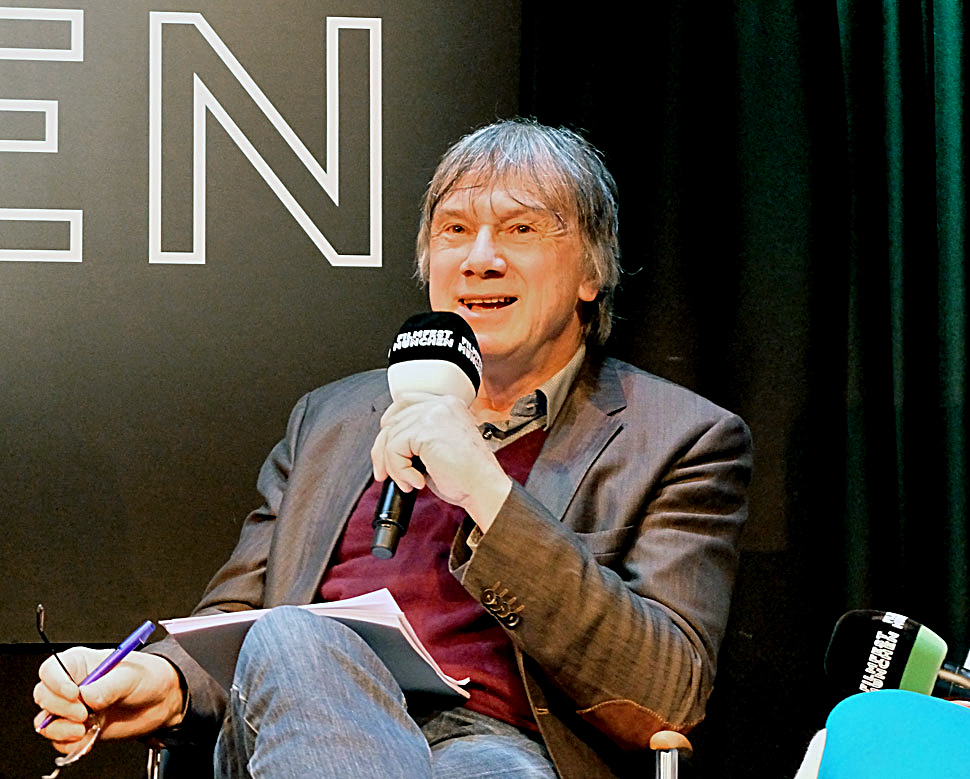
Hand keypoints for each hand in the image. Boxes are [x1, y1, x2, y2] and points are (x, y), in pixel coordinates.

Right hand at [34, 648, 183, 753]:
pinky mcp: (78, 729)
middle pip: (44, 696)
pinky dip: (70, 744)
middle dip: (60, 709)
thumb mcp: (131, 676)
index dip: (56, 682)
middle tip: (83, 713)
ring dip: (60, 730)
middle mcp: (72, 685)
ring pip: (46, 722)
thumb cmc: (148, 677)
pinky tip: (88, 737)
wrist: (162, 701)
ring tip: (84, 728)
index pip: (51, 669)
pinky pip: (59, 740)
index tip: (74, 694)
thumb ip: (109, 686)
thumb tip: (88, 696)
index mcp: (81, 663)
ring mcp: (73, 709)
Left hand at [371, 392, 511, 529]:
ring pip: (391, 437)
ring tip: (409, 481)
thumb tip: (387, 443)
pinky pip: (394, 449)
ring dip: (394, 466)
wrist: (484, 488)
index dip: (391, 423)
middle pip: (393, 419)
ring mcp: (434, 415)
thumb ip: (418, 436)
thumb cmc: (468, 476)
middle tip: (385, 472)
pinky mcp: (426, 431)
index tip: (385, 446)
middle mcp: (441, 405)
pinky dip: (400, 471)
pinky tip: (417, 481)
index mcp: (448, 405)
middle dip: (383, 450)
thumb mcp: (440, 446)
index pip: (406, 402)